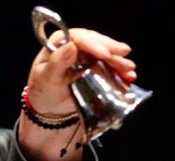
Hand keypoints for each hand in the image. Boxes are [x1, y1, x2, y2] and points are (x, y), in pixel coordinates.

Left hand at [18, 28, 137, 160]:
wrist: (50, 108)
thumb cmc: (43, 92)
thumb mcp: (47, 79)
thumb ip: (57, 63)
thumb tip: (71, 46)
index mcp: (57, 44)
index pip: (77, 37)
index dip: (93, 44)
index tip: (105, 54)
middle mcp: (73, 45)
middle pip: (95, 42)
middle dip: (111, 49)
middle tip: (125, 54)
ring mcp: (85, 55)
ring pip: (105, 53)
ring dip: (119, 60)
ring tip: (130, 69)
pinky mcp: (94, 66)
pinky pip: (109, 65)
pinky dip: (119, 70)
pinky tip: (129, 76)